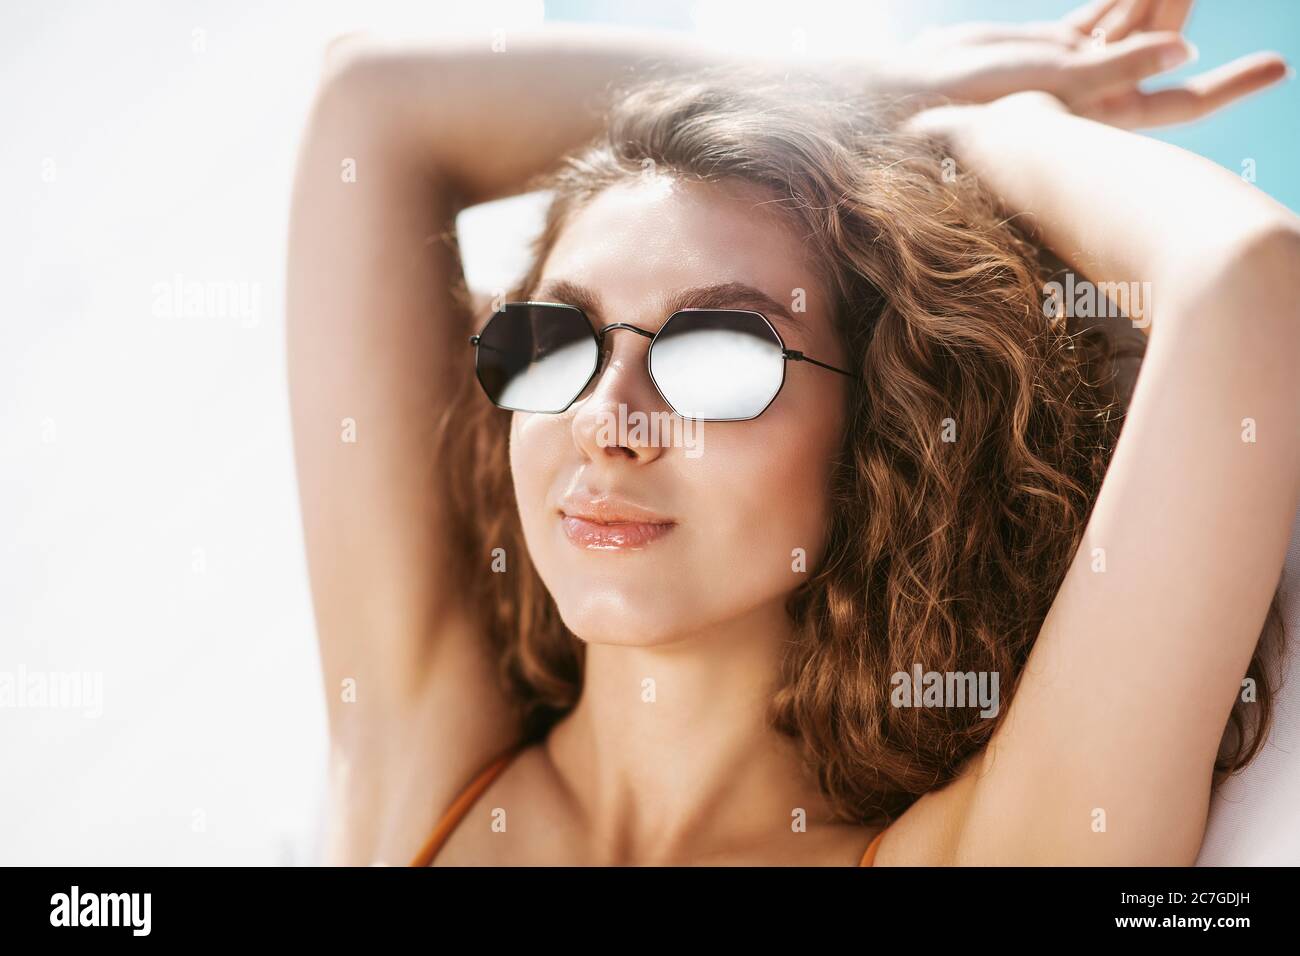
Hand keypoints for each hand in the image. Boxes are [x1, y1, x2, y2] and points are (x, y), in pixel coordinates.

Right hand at [889, 0, 1289, 128]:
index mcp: (1106, 114)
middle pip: (1165, 44)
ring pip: (1135, 22)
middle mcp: (1099, 94)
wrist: (912, 99)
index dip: (1230, 84)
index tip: (1277, 67)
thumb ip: (1116, 67)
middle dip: (1189, 9)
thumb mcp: (1052, 82)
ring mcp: (1076, 68)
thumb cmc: (973, 105)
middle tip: (1226, 19)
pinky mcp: (1052, 48)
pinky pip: (1101, 13)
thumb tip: (1183, 51)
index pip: (1183, 101)